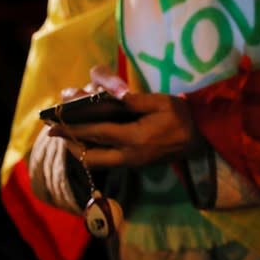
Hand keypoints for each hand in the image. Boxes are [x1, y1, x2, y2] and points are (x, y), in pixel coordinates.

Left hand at [49, 65, 204, 167]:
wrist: (204, 137)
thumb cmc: (184, 116)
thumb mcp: (162, 102)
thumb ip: (134, 100)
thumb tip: (110, 94)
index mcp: (135, 137)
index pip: (97, 132)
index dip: (74, 129)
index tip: (55, 124)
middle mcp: (130, 155)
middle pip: (91, 155)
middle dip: (72, 144)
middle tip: (59, 133)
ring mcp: (134, 163)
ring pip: (99, 162)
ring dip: (83, 150)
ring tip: (72, 138)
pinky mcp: (138, 164)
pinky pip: (109, 161)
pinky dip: (96, 153)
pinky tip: (93, 142)